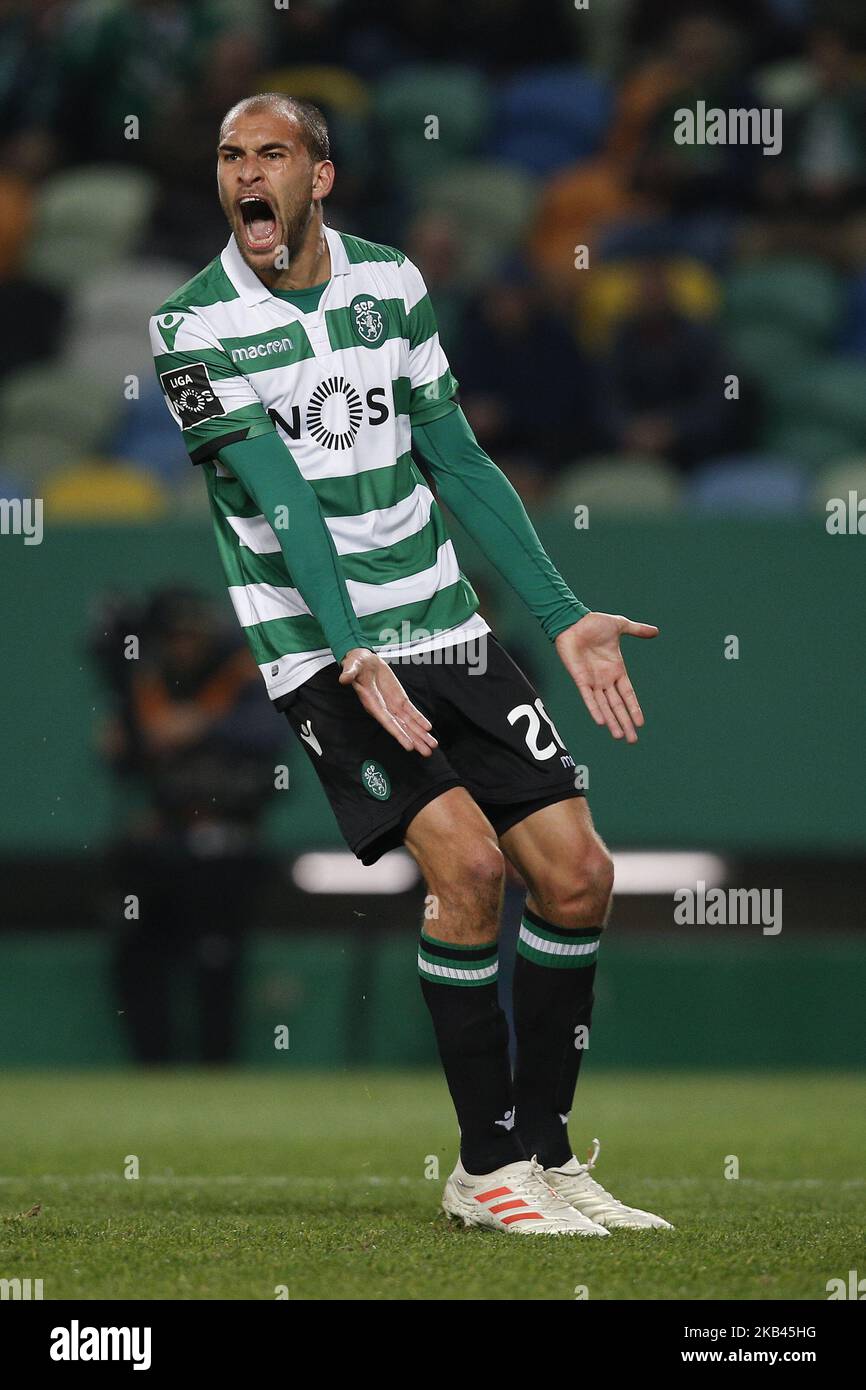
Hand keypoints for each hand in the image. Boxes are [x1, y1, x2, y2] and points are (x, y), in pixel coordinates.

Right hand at [338, 648, 437, 756]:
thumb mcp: (351, 666)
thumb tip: (343, 678)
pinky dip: (420, 719)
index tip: (409, 746)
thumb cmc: (356, 665)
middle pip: (401, 727)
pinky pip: (411, 711)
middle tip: (427, 753)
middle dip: (414, 740)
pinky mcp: (399, 698)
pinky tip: (428, 728)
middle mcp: (383, 708)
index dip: (399, 734)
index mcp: (372, 703)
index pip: (387, 722)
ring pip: (408, 723)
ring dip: (420, 734)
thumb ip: (348, 673)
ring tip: (432, 746)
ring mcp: (392, 705)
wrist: (363, 660)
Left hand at [555, 612, 658, 742]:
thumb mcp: (620, 626)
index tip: (641, 723)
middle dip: (625, 723)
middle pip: (617, 706)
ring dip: (612, 721)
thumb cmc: (593, 623)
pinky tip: (601, 722)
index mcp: (616, 669)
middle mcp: (605, 679)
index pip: (628, 694)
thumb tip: (656, 631)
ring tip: (619, 737)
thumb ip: (637, 630)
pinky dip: (595, 709)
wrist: (572, 620)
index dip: (634, 708)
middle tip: (632, 740)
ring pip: (605, 706)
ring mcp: (593, 680)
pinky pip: (588, 698)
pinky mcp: (580, 679)